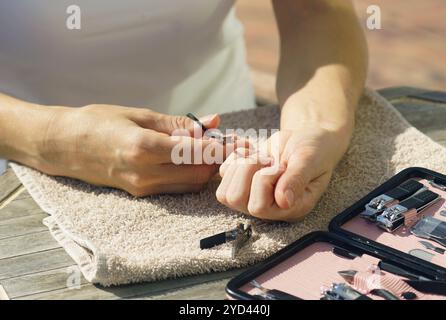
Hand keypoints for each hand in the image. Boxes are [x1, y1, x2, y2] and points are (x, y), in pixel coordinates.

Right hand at [36, 104, 233, 195]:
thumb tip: (212, 121)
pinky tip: (195, 159)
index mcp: (144, 147)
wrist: (64, 145)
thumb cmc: (99, 122)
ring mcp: (143, 186)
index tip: (240, 141)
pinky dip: (191, 174)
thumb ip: (178, 123)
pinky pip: (176, 186)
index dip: (222, 147)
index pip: (196, 152)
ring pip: (190, 183)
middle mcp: (146, 173)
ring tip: (216, 149)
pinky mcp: (141, 192)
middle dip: (220, 160)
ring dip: (207, 168)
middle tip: (233, 144)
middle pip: (198, 173)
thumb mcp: (140, 115)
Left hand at [216, 125, 351, 220]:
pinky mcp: (242, 183)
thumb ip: (296, 179)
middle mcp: (268, 208)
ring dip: (240, 165)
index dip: (264, 180)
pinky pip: (223, 174)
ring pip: (225, 191)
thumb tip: (284, 202)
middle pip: (235, 198)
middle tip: (268, 159)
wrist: (307, 139)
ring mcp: (252, 197)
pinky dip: (235, 157)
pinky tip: (254, 151)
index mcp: (289, 209)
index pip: (259, 206)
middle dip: (248, 170)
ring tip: (261, 157)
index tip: (281, 166)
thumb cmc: (314, 150)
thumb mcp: (309, 160)